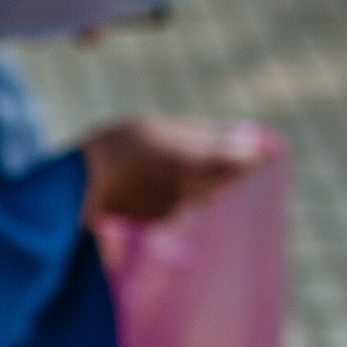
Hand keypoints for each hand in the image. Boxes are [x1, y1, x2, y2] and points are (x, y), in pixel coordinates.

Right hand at [79, 116, 273, 224]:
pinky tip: (166, 179)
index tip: (266, 146)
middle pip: (227, 177)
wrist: (80, 184)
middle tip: (235, 148)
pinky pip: (187, 202)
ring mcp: (178, 207)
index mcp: (198, 164)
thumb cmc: (120, 145)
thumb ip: (207, 135)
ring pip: (208, 191)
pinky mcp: (161, 218)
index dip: (255, 152)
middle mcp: (193, 191)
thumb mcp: (163, 128)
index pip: (242, 160)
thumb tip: (247, 141)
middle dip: (233, 164)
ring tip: (192, 162)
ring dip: (209, 179)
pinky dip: (185, 191)